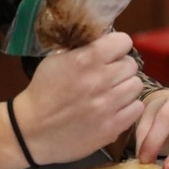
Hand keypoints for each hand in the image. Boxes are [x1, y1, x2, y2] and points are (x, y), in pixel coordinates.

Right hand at [13, 32, 145, 164]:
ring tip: (111, 92)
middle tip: (108, 75)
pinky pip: (136, 108)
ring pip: (136, 85)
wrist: (32, 130)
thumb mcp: (56, 60)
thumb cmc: (43, 92)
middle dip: (120, 67)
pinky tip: (114, 108)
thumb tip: (105, 38)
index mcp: (85, 59)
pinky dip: (127, 107)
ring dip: (125, 87)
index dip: (117, 46)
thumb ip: (82, 48)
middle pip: (131, 64)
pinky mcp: (112, 127)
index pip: (123, 42)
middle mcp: (100, 80)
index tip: (111, 53)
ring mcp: (108, 105)